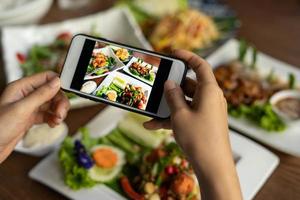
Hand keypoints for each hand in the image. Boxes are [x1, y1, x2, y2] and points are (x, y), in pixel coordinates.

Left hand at [0, 71, 69, 162]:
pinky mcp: (30, 118)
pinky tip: (53, 124)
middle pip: (52, 92)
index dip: (59, 83)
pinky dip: (53, 119)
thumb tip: (57, 81)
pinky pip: (47, 114)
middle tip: (61, 113)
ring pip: (51, 104)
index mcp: (21, 87)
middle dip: (60, 102)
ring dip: (58, 111)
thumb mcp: (22, 109)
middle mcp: (26, 95)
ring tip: (57, 121)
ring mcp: (29, 107)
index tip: (68, 93)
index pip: (46, 77)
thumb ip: (41, 94)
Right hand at [144, 50, 241, 199]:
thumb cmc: (199, 138)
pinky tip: (153, 124)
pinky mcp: (203, 122)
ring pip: (186, 101)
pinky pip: (186, 114)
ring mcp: (207, 111)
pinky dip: (172, 117)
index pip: (201, 66)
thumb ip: (173, 96)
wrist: (213, 166)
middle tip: (157, 84)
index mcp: (210, 91)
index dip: (188, 56)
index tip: (174, 53)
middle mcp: (211, 98)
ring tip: (151, 109)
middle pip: (190, 84)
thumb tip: (169, 84)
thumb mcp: (180, 115)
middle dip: (172, 85)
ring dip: (169, 105)